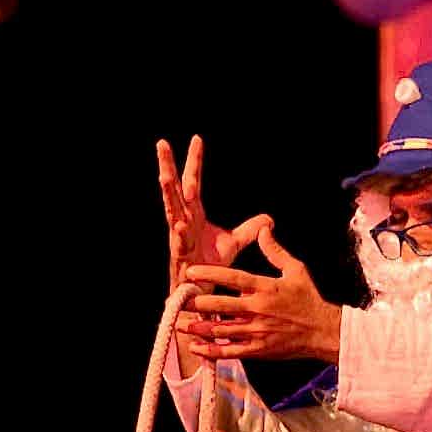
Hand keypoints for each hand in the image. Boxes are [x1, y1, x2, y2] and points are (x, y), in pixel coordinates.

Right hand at [158, 136, 269, 293]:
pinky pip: (179, 244)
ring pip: (171, 211)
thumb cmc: (209, 266)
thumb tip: (269, 220)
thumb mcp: (233, 244)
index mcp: (194, 214)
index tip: (198, 138)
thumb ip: (248, 230)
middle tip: (162, 143)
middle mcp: (183, 221)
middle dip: (167, 166)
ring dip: (167, 195)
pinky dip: (179, 234)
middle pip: (175, 189)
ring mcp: (179, 238)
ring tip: (164, 176)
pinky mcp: (181, 257)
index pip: (194, 182)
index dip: (195, 161)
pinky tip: (179, 224)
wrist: (199, 293)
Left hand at [176, 226, 342, 363]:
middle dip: (198, 302)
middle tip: (178, 299)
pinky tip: (196, 345)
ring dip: (199, 326)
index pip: (233, 277)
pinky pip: (231, 350)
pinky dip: (212, 349)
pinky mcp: (259, 349)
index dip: (210, 273)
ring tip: (180, 323)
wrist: (323, 332)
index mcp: (266, 287)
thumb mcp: (296, 270)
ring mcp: (258, 331)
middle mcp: (259, 309)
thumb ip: (275, 251)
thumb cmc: (309, 299)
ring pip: (222, 329)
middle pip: (222, 304)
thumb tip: (263, 228)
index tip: (191, 271)